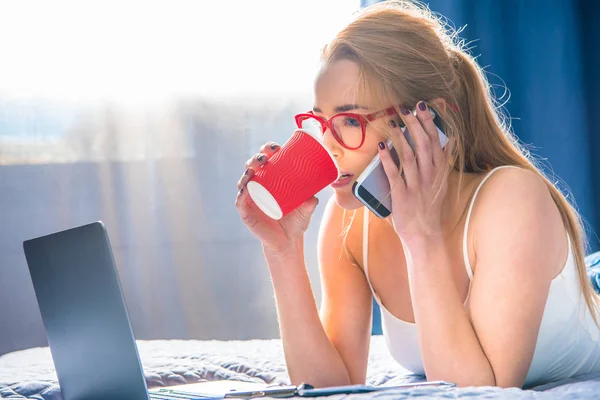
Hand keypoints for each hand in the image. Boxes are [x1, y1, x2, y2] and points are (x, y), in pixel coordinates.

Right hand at [235, 141, 319, 252]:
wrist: (288, 241)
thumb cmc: (296, 220)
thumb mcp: (306, 210)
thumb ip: (310, 204)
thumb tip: (314, 198)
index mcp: (272, 178)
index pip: (267, 158)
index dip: (268, 149)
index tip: (276, 147)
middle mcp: (259, 185)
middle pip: (253, 166)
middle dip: (256, 158)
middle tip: (265, 158)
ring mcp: (251, 198)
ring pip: (244, 181)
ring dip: (247, 173)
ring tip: (253, 171)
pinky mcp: (247, 212)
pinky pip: (240, 202)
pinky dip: (241, 196)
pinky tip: (244, 191)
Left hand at [379, 102, 448, 241]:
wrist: (425, 236)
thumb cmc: (429, 209)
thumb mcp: (440, 184)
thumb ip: (441, 164)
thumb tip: (446, 142)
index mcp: (439, 173)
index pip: (436, 143)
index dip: (430, 124)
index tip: (424, 107)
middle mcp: (430, 177)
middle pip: (424, 145)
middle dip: (416, 125)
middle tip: (406, 108)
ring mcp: (416, 187)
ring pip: (409, 156)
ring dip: (400, 138)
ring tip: (393, 122)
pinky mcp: (402, 197)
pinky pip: (395, 174)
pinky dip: (388, 159)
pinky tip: (382, 147)